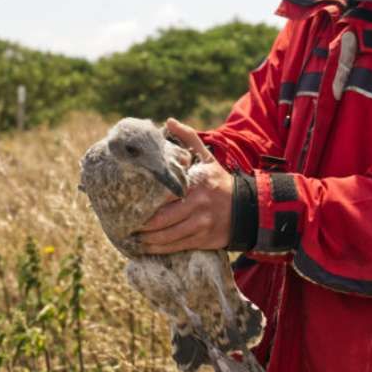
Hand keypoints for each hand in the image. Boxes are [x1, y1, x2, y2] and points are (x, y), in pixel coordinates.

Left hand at [136, 118, 232, 253]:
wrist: (247, 209)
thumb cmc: (220, 182)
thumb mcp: (207, 159)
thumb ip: (189, 139)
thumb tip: (169, 121)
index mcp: (195, 183)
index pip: (164, 194)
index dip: (144, 202)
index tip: (128, 204)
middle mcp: (198, 204)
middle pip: (162, 220)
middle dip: (142, 225)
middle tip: (125, 224)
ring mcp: (201, 224)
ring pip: (167, 237)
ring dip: (147, 241)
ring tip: (132, 238)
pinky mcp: (203, 240)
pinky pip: (177, 247)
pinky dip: (159, 249)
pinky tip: (146, 248)